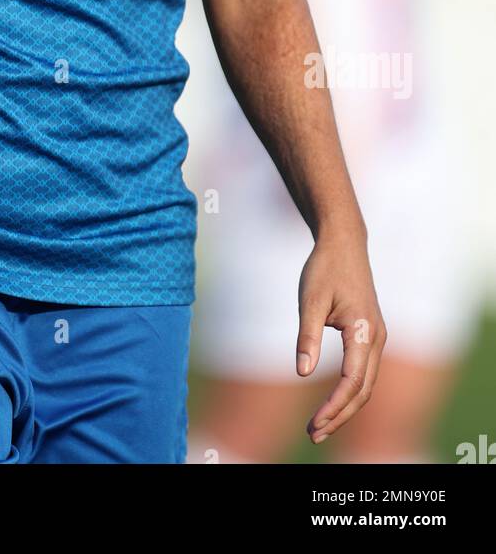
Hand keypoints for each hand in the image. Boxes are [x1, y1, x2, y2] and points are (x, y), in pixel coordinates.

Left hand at [296, 233, 386, 443]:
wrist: (344, 244)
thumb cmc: (324, 268)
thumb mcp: (309, 298)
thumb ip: (307, 335)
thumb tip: (302, 373)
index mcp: (363, 330)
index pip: (352, 381)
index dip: (333, 407)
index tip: (314, 425)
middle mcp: (377, 338)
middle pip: (363, 391)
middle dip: (339, 416)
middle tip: (313, 435)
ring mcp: (377, 337)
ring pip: (366, 385)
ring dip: (344, 408)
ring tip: (319, 427)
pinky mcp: (371, 336)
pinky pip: (365, 373)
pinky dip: (350, 393)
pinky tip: (332, 404)